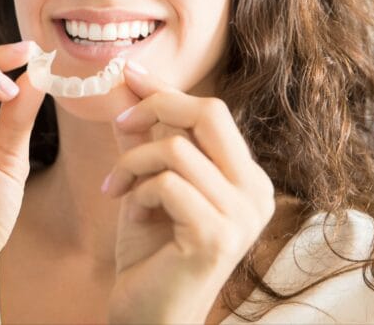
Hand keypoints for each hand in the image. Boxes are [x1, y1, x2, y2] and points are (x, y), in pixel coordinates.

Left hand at [104, 62, 275, 323]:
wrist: (148, 314)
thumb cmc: (151, 251)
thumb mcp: (148, 181)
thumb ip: (146, 136)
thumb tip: (130, 82)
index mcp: (247, 177)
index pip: (212, 112)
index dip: (167, 90)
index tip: (128, 74)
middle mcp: (257, 193)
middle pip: (209, 113)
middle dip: (156, 107)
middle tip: (119, 124)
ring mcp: (242, 216)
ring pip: (176, 148)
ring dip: (133, 163)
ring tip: (116, 187)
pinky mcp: (216, 236)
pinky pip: (167, 183)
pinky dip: (138, 190)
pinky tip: (130, 211)